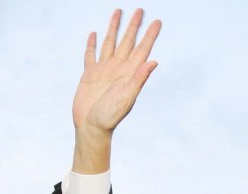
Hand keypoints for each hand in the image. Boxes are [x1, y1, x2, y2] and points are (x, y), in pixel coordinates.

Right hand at [72, 8, 161, 172]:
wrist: (91, 127)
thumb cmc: (109, 117)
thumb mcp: (126, 98)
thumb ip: (138, 80)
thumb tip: (153, 62)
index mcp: (129, 73)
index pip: (142, 49)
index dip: (150, 35)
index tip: (157, 21)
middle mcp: (118, 69)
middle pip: (128, 41)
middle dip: (134, 26)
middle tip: (140, 10)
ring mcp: (104, 70)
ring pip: (110, 43)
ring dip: (114, 28)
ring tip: (118, 13)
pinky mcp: (90, 74)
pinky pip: (91, 55)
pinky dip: (92, 44)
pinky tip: (95, 34)